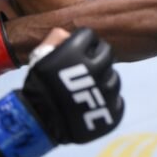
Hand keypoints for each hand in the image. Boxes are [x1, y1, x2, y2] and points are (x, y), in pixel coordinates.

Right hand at [0, 27, 123, 156]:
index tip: (77, 51)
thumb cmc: (39, 86)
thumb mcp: (40, 55)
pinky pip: (118, 100)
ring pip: (114, 77)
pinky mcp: (112, 110)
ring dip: (103, 80)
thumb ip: (55, 39)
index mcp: (76, 52)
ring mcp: (106, 91)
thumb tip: (70, 34)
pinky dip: (108, 101)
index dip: (83, 42)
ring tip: (88, 90)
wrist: (39, 122)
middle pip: (107, 54)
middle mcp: (95, 68)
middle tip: (85, 69)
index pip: (90, 36)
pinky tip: (94, 104)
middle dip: (97, 58)